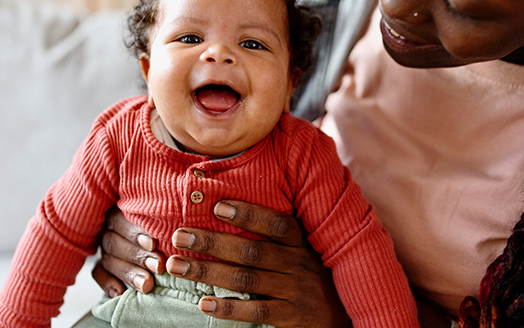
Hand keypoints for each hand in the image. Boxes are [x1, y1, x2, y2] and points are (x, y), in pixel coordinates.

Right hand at [92, 207, 165, 296]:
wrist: (164, 240)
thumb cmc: (168, 225)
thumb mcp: (164, 221)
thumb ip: (165, 223)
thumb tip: (183, 224)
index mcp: (122, 210)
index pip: (121, 219)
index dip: (136, 232)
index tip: (154, 244)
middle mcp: (110, 227)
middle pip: (115, 241)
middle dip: (138, 256)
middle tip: (158, 266)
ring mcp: (104, 247)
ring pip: (108, 259)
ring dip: (129, 272)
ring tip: (147, 284)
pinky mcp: (100, 265)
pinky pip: (98, 274)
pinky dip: (108, 283)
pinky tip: (120, 293)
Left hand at [167, 200, 350, 327]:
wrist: (347, 314)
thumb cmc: (316, 274)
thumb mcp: (308, 249)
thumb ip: (280, 234)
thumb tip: (230, 207)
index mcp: (302, 243)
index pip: (276, 224)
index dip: (248, 214)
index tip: (217, 206)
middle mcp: (299, 264)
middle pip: (251, 251)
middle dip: (212, 242)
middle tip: (179, 236)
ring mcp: (296, 291)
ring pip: (246, 279)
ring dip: (208, 271)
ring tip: (177, 265)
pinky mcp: (292, 317)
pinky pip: (256, 312)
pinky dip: (228, 307)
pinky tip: (204, 302)